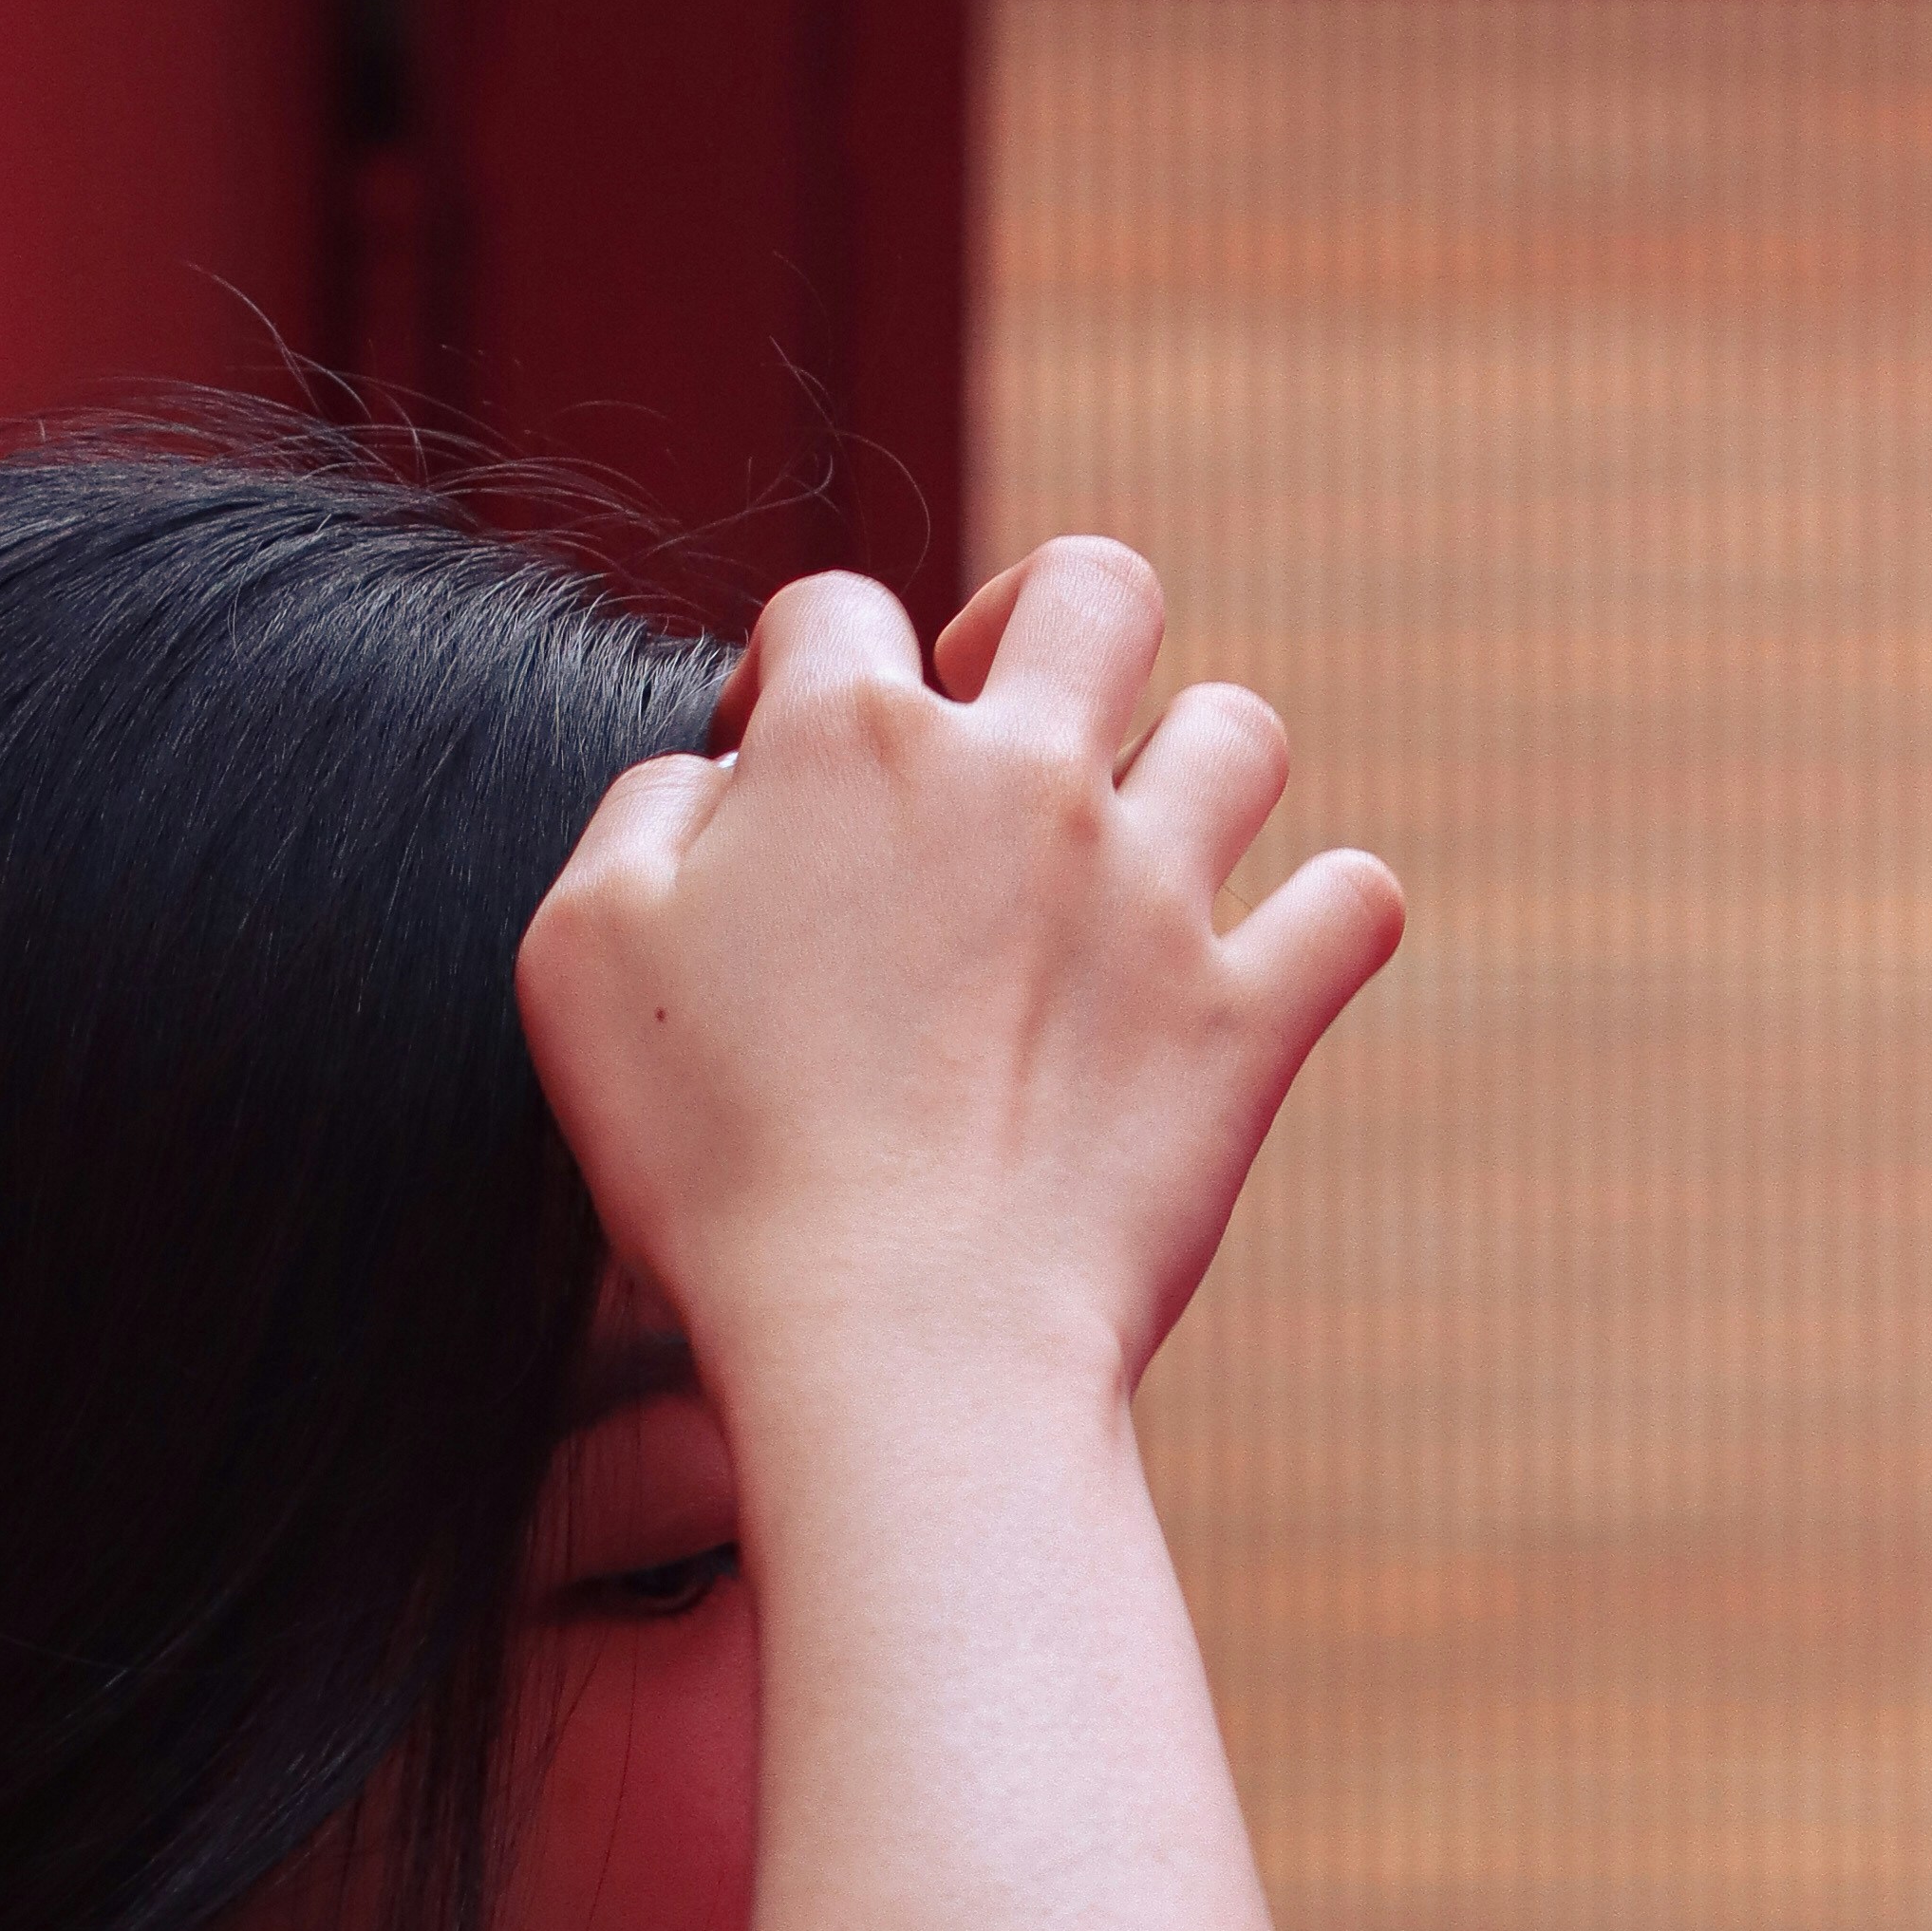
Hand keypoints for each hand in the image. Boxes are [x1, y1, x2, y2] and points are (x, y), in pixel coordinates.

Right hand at [515, 538, 1401, 1409]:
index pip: (835, 611)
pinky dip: (1325, 919)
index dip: (796, 672)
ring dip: (1191, 768)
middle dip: (1046, 624)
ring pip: (1238, 730)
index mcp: (850, 744)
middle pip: (1093, 588)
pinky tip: (1269, 960)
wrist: (895, 1342)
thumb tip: (718, 774)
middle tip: (1002, 726)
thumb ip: (643, 812)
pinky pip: (1353, 904)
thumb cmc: (714, 1165)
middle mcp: (1024, 778)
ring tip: (1134, 853)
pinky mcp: (1248, 1017)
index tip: (780, 776)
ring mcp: (1156, 893)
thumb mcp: (578, 955)